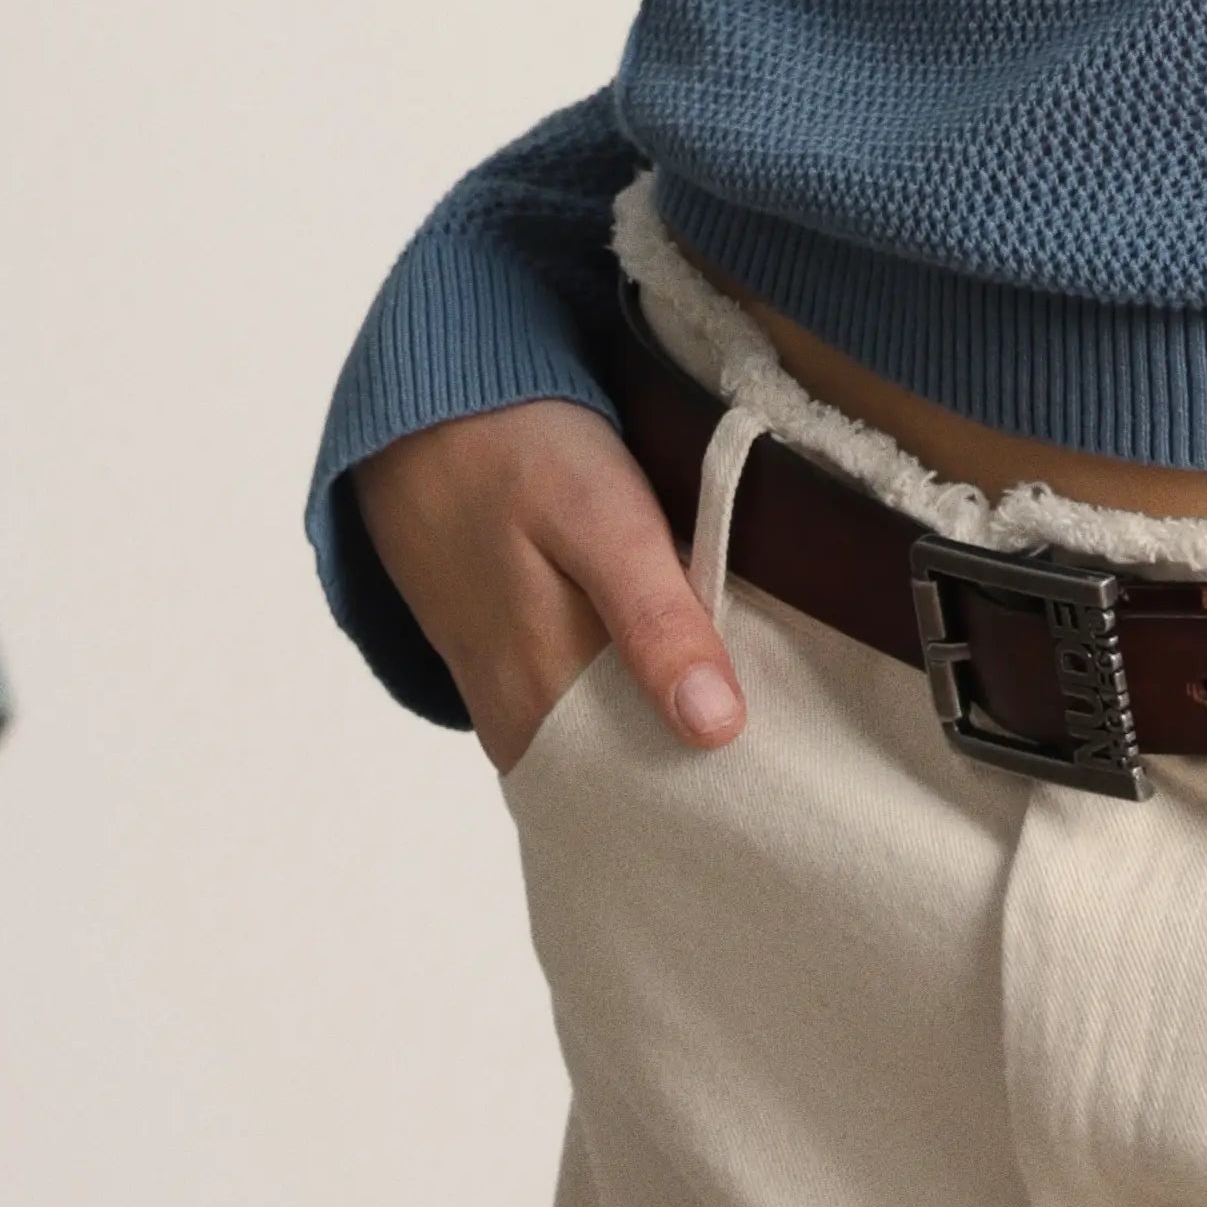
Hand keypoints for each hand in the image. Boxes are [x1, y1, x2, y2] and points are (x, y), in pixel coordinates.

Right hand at [353, 399, 744, 775]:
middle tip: (780, 764)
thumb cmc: (521, 451)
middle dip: (693, 781)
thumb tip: (715, 728)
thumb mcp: (601, 517)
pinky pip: (569, 720)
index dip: (714, 795)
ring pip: (595, 754)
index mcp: (545, 697)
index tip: (784, 785)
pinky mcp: (500, 663)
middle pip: (619, 782)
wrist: (422, 411)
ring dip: (658, 746)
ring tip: (745, 735)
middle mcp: (518, 716)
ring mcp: (503, 692)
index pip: (642, 793)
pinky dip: (624, 713)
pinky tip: (674, 686)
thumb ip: (653, 619)